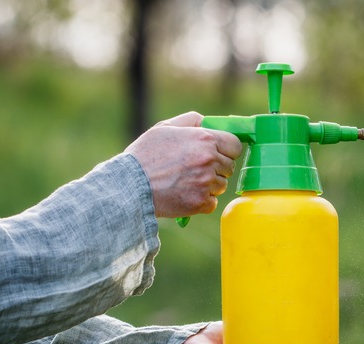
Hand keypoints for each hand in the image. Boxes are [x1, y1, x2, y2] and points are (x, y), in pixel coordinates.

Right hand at [125, 111, 242, 217]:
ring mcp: (206, 183)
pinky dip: (202, 201)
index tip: (219, 153)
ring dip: (209, 185)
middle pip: (229, 167)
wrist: (129, 185)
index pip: (235, 145)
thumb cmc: (145, 155)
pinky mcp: (201, 202)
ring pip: (221, 185)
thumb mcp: (165, 127)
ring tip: (186, 181)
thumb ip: (190, 120)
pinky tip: (185, 194)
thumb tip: (208, 121)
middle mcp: (210, 160)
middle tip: (195, 168)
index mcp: (205, 139)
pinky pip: (212, 202)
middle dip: (217, 167)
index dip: (227, 150)